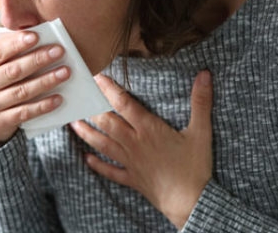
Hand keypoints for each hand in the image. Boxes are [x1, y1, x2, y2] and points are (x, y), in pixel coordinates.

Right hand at [0, 31, 70, 146]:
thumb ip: (7, 52)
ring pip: (21, 91)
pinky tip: (58, 98)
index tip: (36, 36)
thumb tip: (35, 36)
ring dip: (46, 81)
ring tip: (64, 72)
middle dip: (37, 59)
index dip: (16, 44)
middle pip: (12, 71)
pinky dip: (43, 105)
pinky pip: (24, 112)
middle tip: (59, 51)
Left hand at [70, 71, 213, 228]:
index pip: (124, 104)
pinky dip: (97, 164)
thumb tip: (204, 74)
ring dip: (86, 133)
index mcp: (149, 129)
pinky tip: (86, 158)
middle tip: (79, 97)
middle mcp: (134, 143)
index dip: (109, 89)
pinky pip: (110, 171)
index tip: (97, 78)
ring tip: (73, 123)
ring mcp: (130, 161)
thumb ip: (201, 102)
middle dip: (92, 108)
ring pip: (102, 144)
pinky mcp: (131, 178)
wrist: (190, 202)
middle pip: (107, 122)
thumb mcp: (201, 132)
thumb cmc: (195, 167)